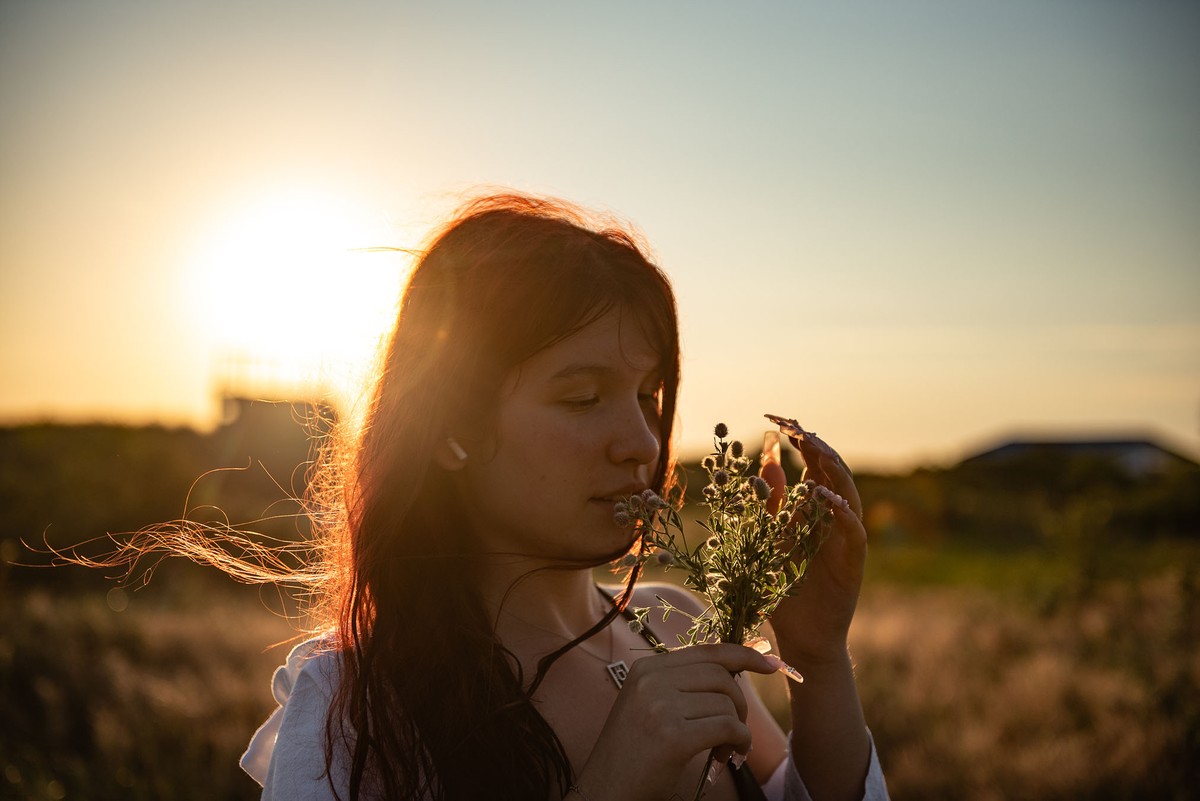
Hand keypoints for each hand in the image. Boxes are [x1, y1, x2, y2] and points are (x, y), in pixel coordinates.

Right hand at [574, 644, 778, 800]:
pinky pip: (727, 728)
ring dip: (737, 729)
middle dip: (739, 704)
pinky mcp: (673, 736)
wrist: (604, 790)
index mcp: (646, 668)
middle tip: (734, 731)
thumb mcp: (650, 705)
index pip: (706, 651)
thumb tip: (735, 668)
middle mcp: (650, 680)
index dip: (743, 655)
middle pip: (721, 676)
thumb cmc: (634, 753)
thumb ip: (682, 684)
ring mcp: (660, 706)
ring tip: (724, 749)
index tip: (771, 663)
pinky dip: (738, 742)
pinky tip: (728, 755)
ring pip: (727, 704)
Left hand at [760, 430, 866, 666]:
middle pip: (833, 473)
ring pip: (849, 495)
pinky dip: (843, 513)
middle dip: (816, 446)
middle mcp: (833, 518)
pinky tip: (827, 498)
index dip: (798, 440)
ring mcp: (845, 539)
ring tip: (815, 448)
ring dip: (833, 471)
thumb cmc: (782, 588)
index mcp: (813, 509)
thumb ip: (770, 500)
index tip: (776, 418)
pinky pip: (854, 532)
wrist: (800, 637)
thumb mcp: (767, 536)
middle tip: (795, 425)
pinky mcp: (853, 562)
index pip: (812, 464)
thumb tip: (768, 458)